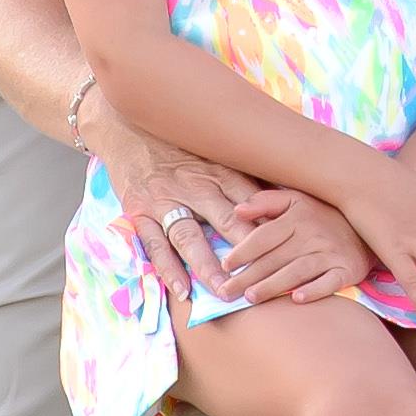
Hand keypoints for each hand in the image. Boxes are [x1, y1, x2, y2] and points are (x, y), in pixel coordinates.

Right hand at [98, 131, 318, 311]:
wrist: (126, 124)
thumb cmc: (179, 141)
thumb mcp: (214, 149)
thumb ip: (243, 172)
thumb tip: (284, 194)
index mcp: (218, 169)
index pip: (251, 200)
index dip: (270, 225)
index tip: (290, 247)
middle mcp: (195, 185)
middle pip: (225, 220)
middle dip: (246, 250)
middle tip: (264, 276)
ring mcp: (165, 200)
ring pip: (190, 236)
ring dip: (208, 266)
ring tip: (225, 290)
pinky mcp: (140, 212)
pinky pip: (155, 245)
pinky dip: (168, 268)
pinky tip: (182, 289)